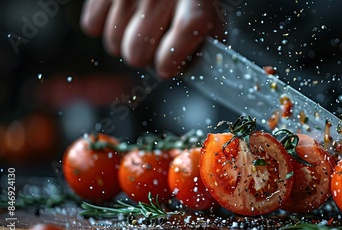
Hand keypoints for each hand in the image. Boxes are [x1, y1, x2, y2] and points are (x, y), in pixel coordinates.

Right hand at [80, 0, 223, 77]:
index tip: (168, 67)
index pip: (182, 36)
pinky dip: (103, 27)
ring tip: (139, 30)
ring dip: (125, 44)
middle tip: (154, 48)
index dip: (170, 62)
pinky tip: (121, 19)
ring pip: (114, 43)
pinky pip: (91, 24)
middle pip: (136, 52)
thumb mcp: (208, 9)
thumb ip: (206, 37)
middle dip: (145, 58)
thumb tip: (192, 66)